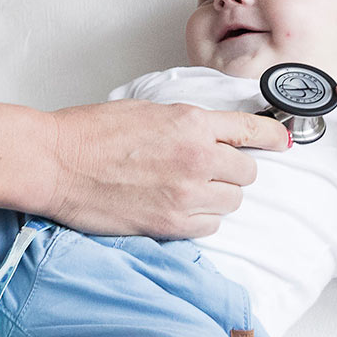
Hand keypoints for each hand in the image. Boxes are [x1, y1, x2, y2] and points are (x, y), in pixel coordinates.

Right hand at [40, 100, 290, 238]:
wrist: (55, 162)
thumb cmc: (88, 134)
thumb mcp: (147, 111)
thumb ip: (186, 124)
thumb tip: (212, 135)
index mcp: (192, 122)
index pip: (252, 130)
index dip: (271, 137)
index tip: (280, 141)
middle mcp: (198, 157)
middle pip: (247, 171)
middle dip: (231, 170)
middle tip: (206, 169)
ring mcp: (187, 193)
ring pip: (232, 201)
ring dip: (216, 196)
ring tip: (185, 190)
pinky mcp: (171, 224)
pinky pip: (211, 226)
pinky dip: (200, 219)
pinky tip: (177, 208)